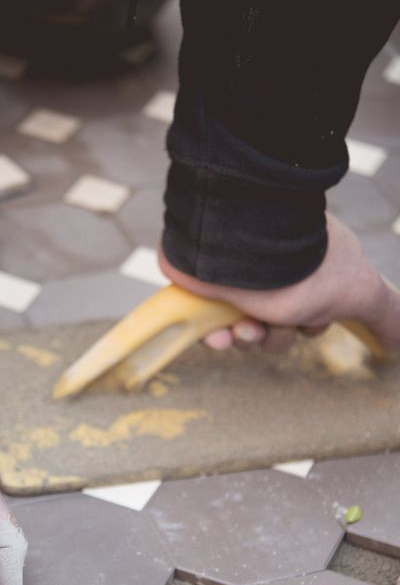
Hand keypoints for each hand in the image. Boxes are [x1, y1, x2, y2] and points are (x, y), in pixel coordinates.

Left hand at [158, 213, 399, 354]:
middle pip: (279, 328)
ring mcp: (237, 277)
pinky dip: (214, 335)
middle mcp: (274, 271)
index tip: (306, 323)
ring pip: (245, 331)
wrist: (239, 242)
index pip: (311, 317)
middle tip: (272, 322)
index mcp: (310, 268)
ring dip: (247, 337)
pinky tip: (215, 335)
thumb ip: (387, 313)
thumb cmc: (302, 266)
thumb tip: (399, 343)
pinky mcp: (203, 283)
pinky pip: (207, 324)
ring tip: (241, 326)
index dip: (310, 327)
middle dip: (276, 335)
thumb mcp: (360, 293)